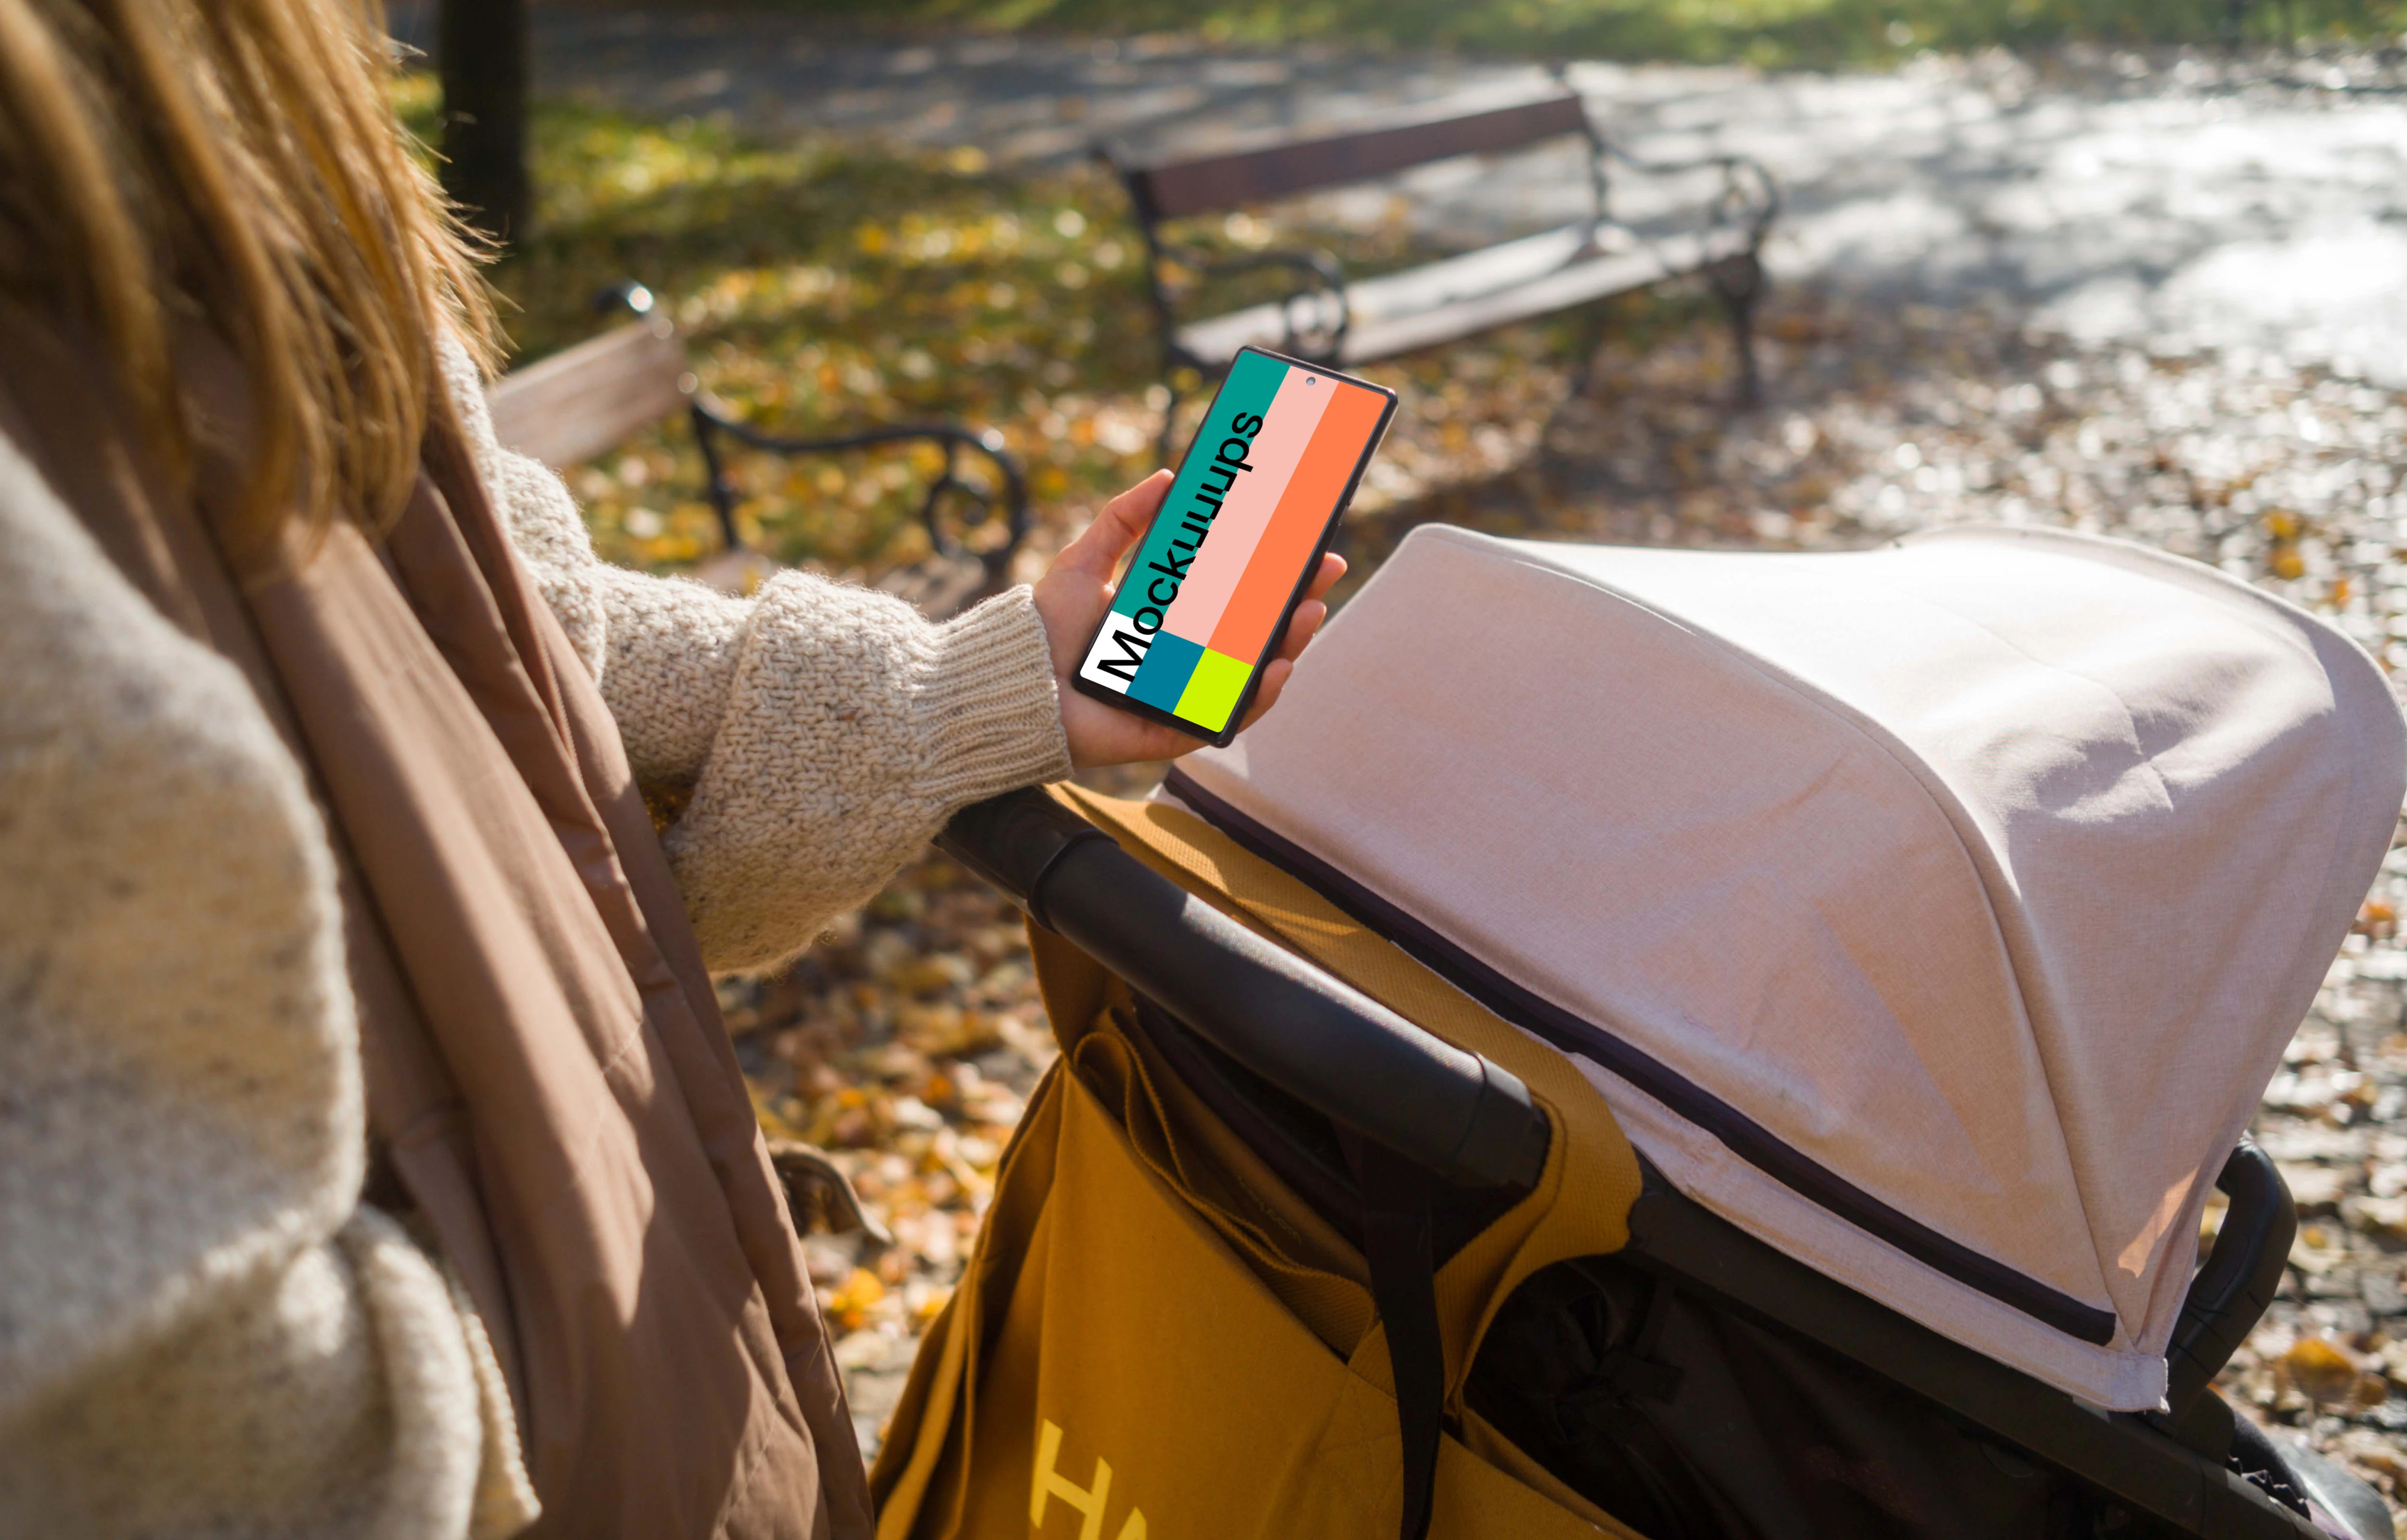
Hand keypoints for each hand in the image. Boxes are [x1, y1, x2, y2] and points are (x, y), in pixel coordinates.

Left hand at [1032, 470, 1345, 769]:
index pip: (1237, 597)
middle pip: (1258, 635)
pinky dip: (1257, 696)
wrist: (1011, 680)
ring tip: (1308, 613)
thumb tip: (1168, 478)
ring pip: (1253, 675)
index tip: (1307, 545)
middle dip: (1298, 604)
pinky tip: (1276, 666)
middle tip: (1325, 571)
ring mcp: (1185, 695)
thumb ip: (1122, 519)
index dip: (1275, 575)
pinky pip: (1227, 717)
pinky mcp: (1174, 730)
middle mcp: (1186, 660)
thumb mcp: (1085, 560)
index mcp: (1172, 621)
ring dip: (1290, 644)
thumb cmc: (1043, 627)